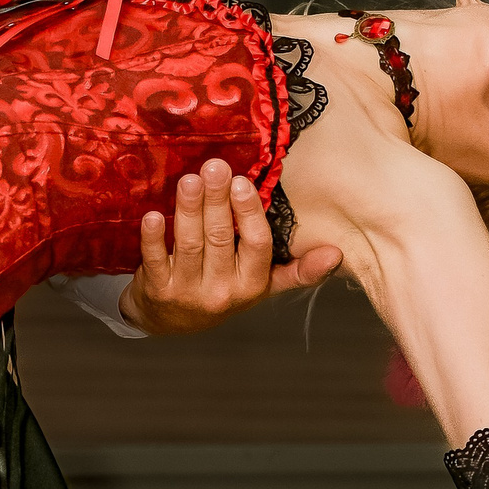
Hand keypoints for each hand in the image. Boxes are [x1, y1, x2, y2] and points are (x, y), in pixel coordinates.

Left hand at [119, 155, 341, 332]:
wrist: (171, 321)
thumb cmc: (221, 290)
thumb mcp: (261, 285)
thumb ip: (297, 270)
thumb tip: (336, 254)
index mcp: (252, 284)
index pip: (256, 244)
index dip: (249, 213)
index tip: (241, 182)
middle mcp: (222, 291)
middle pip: (221, 239)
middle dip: (217, 201)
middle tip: (215, 167)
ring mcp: (188, 292)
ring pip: (190, 245)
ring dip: (189, 210)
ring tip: (189, 180)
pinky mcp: (156, 291)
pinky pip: (155, 261)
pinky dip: (153, 238)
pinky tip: (152, 215)